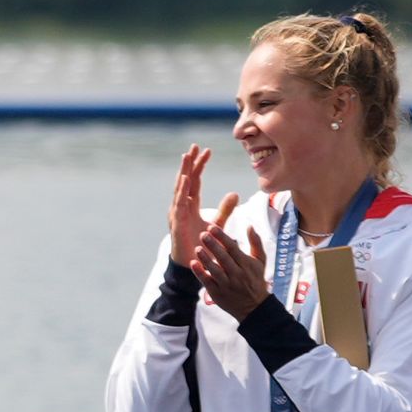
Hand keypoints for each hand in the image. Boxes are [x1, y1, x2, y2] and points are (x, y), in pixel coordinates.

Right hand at [164, 145, 215, 271]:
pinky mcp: (177, 224)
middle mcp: (181, 207)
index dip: (200, 166)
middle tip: (194, 146)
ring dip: (184, 172)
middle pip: (185, 181)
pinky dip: (182, 191)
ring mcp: (177, 214)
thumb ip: (225, 209)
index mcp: (190, 205)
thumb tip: (235, 193)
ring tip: (187, 157)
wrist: (194, 264)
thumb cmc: (201, 245)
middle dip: (189, 163)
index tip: (207, 151)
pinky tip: (186, 179)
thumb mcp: (217, 223)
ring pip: (180, 189)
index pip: (195, 181)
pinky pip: (179, 204)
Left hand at [189, 196, 267, 316]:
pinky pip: (207, 282)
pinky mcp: (217, 293)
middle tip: (202, 234)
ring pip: (214, 270)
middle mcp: (237, 274)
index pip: (232, 248)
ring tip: (197, 248)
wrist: (254, 307)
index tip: (212, 227)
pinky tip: (193, 263)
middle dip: (212, 245)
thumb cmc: (256, 280)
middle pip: (223, 257)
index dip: (221, 237)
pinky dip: (200, 273)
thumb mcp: (260, 261)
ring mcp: (226, 284)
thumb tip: (250, 226)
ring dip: (205, 259)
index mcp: (246, 264)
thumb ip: (255, 243)